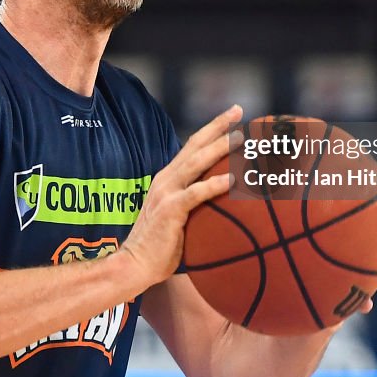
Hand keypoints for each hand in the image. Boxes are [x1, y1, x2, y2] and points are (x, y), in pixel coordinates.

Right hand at [121, 105, 242, 289]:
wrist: (135, 264)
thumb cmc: (161, 247)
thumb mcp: (180, 218)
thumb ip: (196, 205)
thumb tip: (226, 205)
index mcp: (168, 178)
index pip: (192, 146)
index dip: (212, 129)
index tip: (233, 116)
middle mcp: (166, 178)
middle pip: (195, 145)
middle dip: (218, 126)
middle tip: (239, 111)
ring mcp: (166, 192)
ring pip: (197, 162)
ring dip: (219, 148)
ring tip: (241, 138)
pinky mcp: (169, 209)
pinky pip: (196, 193)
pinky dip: (215, 184)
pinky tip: (234, 179)